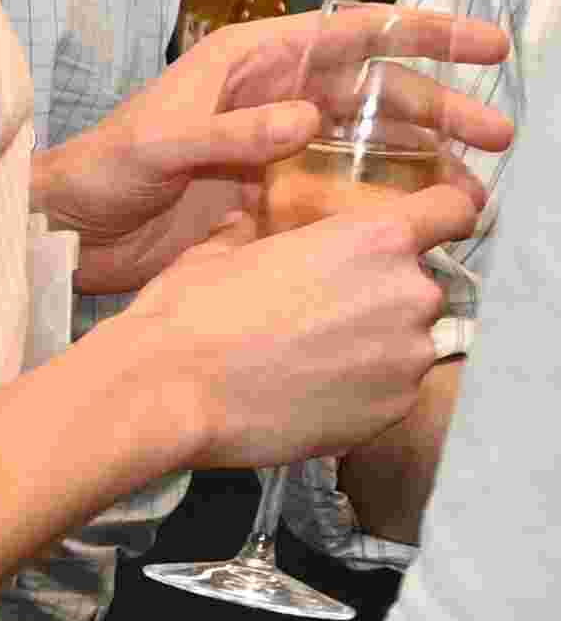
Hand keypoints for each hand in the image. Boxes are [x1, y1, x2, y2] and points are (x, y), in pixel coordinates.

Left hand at [46, 0, 514, 288]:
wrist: (61, 231)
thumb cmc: (96, 170)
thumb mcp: (157, 142)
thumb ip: (229, 132)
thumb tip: (308, 119)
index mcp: (253, 63)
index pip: (354, 34)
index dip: (423, 33)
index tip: (485, 45)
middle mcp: (275, 99)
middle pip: (377, 94)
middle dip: (442, 110)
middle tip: (498, 135)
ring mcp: (278, 151)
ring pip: (369, 148)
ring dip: (423, 164)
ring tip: (473, 190)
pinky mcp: (272, 199)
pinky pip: (340, 196)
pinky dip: (380, 206)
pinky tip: (418, 225)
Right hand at [117, 172, 477, 468]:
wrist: (166, 394)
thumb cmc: (187, 316)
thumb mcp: (219, 252)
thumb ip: (257, 235)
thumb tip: (248, 225)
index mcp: (375, 238)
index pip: (454, 210)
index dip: (443, 217)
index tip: (430, 231)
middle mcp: (409, 293)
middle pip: (423, 284)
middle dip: (383, 296)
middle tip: (323, 315)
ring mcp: (408, 357)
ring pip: (409, 341)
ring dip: (373, 346)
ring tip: (309, 362)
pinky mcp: (395, 409)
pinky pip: (393, 390)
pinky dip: (362, 390)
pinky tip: (308, 393)